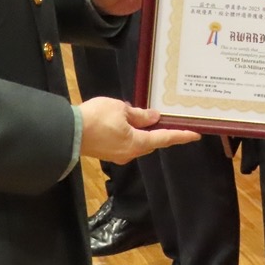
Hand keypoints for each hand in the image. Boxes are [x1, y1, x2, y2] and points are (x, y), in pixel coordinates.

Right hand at [79, 96, 198, 163]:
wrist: (69, 132)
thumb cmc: (97, 118)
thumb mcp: (120, 110)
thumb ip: (139, 115)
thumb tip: (153, 118)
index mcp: (137, 143)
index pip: (164, 138)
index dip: (181, 136)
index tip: (196, 135)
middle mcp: (130, 152)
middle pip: (151, 142)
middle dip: (159, 132)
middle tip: (166, 119)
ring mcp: (118, 154)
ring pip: (137, 142)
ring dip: (143, 132)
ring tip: (143, 116)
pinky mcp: (107, 152)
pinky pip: (125, 142)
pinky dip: (131, 133)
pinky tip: (126, 122)